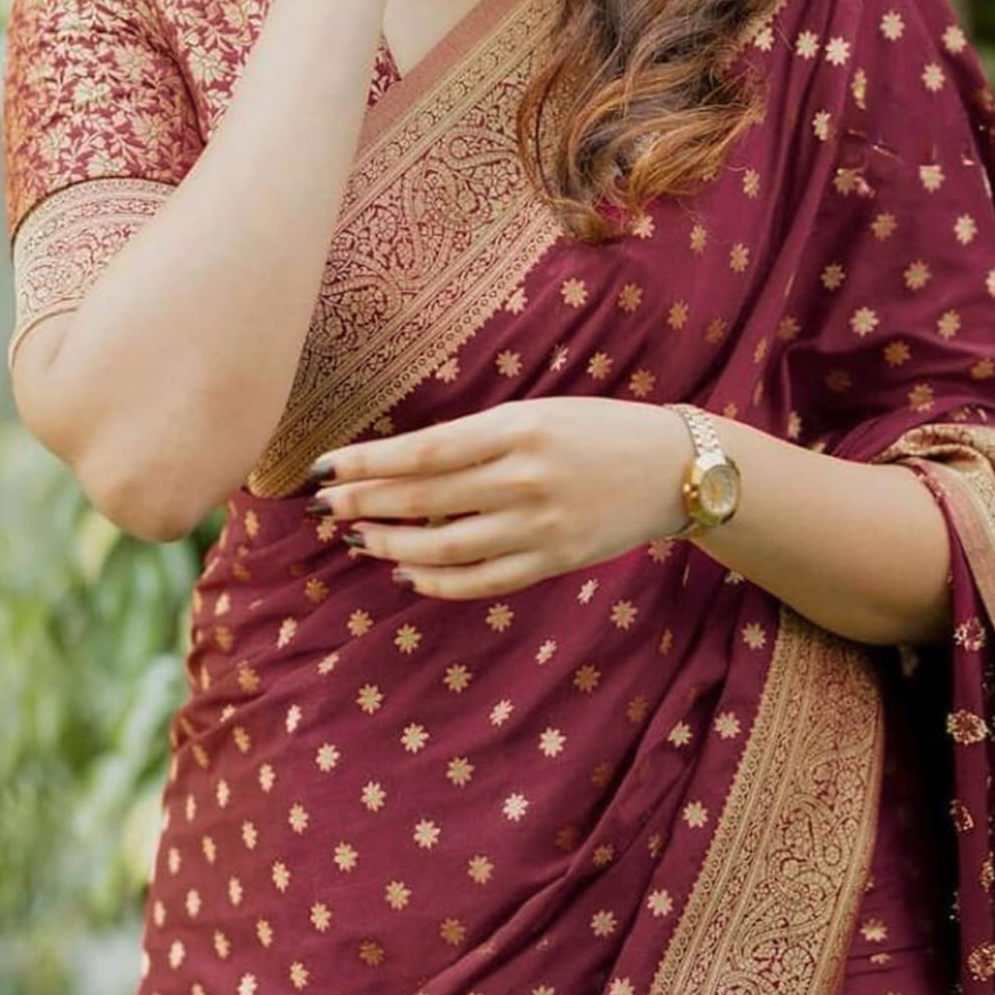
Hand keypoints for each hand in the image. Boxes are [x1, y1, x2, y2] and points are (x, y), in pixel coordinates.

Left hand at [302, 399, 692, 597]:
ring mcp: (539, 527)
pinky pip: (479, 581)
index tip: (322, 468)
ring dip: (389, 545)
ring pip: (442, 548)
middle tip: (321, 507)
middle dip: (362, 504)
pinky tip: (406, 572)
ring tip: (356, 539)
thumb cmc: (595, 430)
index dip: (365, 464)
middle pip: (422, 500)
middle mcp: (524, 478)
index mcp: (517, 428)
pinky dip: (435, 581)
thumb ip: (475, 438)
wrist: (673, 468)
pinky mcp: (552, 562)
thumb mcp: (536, 413)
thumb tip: (397, 464)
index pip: (422, 452)